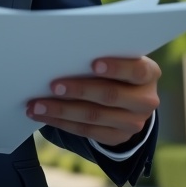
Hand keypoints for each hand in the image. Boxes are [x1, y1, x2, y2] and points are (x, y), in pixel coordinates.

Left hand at [26, 56, 159, 148]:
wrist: (128, 95)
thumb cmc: (114, 66)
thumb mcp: (116, 56)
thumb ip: (100, 52)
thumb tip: (65, 49)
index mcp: (148, 73)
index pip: (137, 70)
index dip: (117, 67)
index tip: (93, 64)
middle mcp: (146, 100)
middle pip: (110, 96)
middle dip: (79, 90)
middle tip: (52, 85)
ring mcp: (134, 122)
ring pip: (94, 117)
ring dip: (61, 111)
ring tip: (36, 105)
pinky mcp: (118, 137)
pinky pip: (87, 131)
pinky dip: (63, 123)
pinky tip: (45, 115)